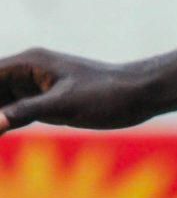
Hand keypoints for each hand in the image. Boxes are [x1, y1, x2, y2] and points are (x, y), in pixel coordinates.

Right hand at [0, 49, 155, 134]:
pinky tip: (0, 134)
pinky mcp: (44, 102)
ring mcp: (34, 87)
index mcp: (28, 63)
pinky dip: (2, 124)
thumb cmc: (108, 94)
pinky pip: (11, 113)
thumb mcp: (64, 104)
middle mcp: (27, 72)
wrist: (142, 95)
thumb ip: (24, 112)